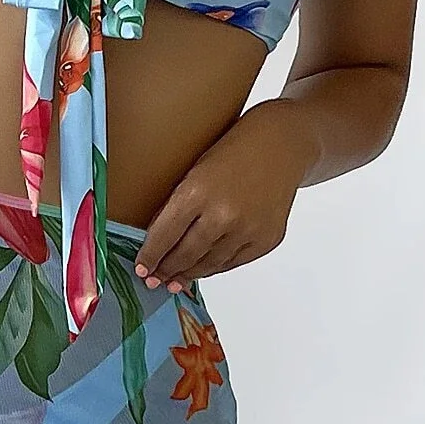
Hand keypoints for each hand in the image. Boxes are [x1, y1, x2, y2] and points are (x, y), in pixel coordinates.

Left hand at [133, 100, 320, 292]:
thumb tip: (158, 241)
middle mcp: (224, 214)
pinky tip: (203, 268)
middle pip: (186, 255)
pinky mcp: (266, 239)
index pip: (164, 235)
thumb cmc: (236, 150)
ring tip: (176, 279)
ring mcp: (248, 229)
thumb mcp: (197, 169)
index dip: (150, 256)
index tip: (141, 268)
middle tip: (155, 279)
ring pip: (209, 264)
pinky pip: (233, 263)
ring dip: (189, 273)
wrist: (283, 144)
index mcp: (199, 191)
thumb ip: (179, 204)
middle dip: (166, 270)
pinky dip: (215, 267)